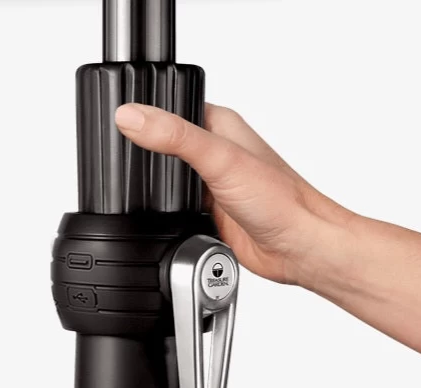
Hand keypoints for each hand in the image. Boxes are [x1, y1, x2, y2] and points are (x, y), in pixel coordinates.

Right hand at [114, 103, 352, 285]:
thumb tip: (131, 117)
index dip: (144, 112)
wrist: (299, 248)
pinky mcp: (210, 208)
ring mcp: (212, 179)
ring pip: (167, 176)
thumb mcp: (220, 159)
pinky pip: (175, 204)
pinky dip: (166, 210)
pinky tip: (166, 214)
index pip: (170, 105)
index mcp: (220, 124)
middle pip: (162, 142)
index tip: (121, 120)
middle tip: (131, 158)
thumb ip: (173, 137)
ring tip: (150, 188)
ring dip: (158, 185)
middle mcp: (216, 149)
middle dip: (145, 152)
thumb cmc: (281, 200)